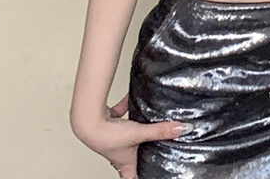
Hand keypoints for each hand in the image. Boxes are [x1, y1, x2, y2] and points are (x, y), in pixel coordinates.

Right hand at [72, 93, 189, 178]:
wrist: (87, 120)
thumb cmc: (107, 135)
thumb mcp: (139, 133)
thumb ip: (160, 131)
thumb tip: (182, 129)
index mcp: (123, 162)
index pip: (131, 177)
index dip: (139, 177)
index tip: (148, 175)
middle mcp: (115, 152)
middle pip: (127, 157)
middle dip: (137, 154)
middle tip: (147, 152)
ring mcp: (109, 138)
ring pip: (124, 134)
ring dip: (132, 129)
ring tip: (143, 124)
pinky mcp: (106, 123)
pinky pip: (118, 115)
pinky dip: (124, 108)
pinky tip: (132, 98)